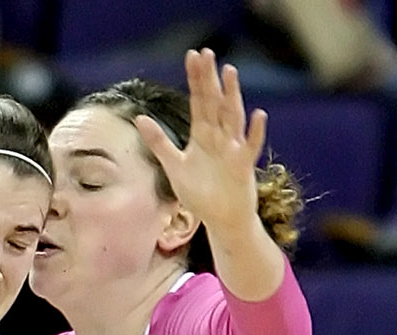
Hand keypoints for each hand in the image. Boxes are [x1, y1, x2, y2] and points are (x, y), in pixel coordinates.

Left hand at [134, 49, 265, 234]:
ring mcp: (233, 150)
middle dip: (210, 79)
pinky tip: (257, 115)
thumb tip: (139, 118)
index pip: (198, 101)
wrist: (222, 219)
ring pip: (232, 117)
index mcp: (202, 135)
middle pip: (214, 102)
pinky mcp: (243, 167)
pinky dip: (255, 132)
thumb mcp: (174, 166)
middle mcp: (219, 137)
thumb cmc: (200, 192)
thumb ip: (158, 142)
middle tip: (206, 53)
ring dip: (232, 95)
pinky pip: (251, 147)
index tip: (192, 56)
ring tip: (230, 72)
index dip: (195, 79)